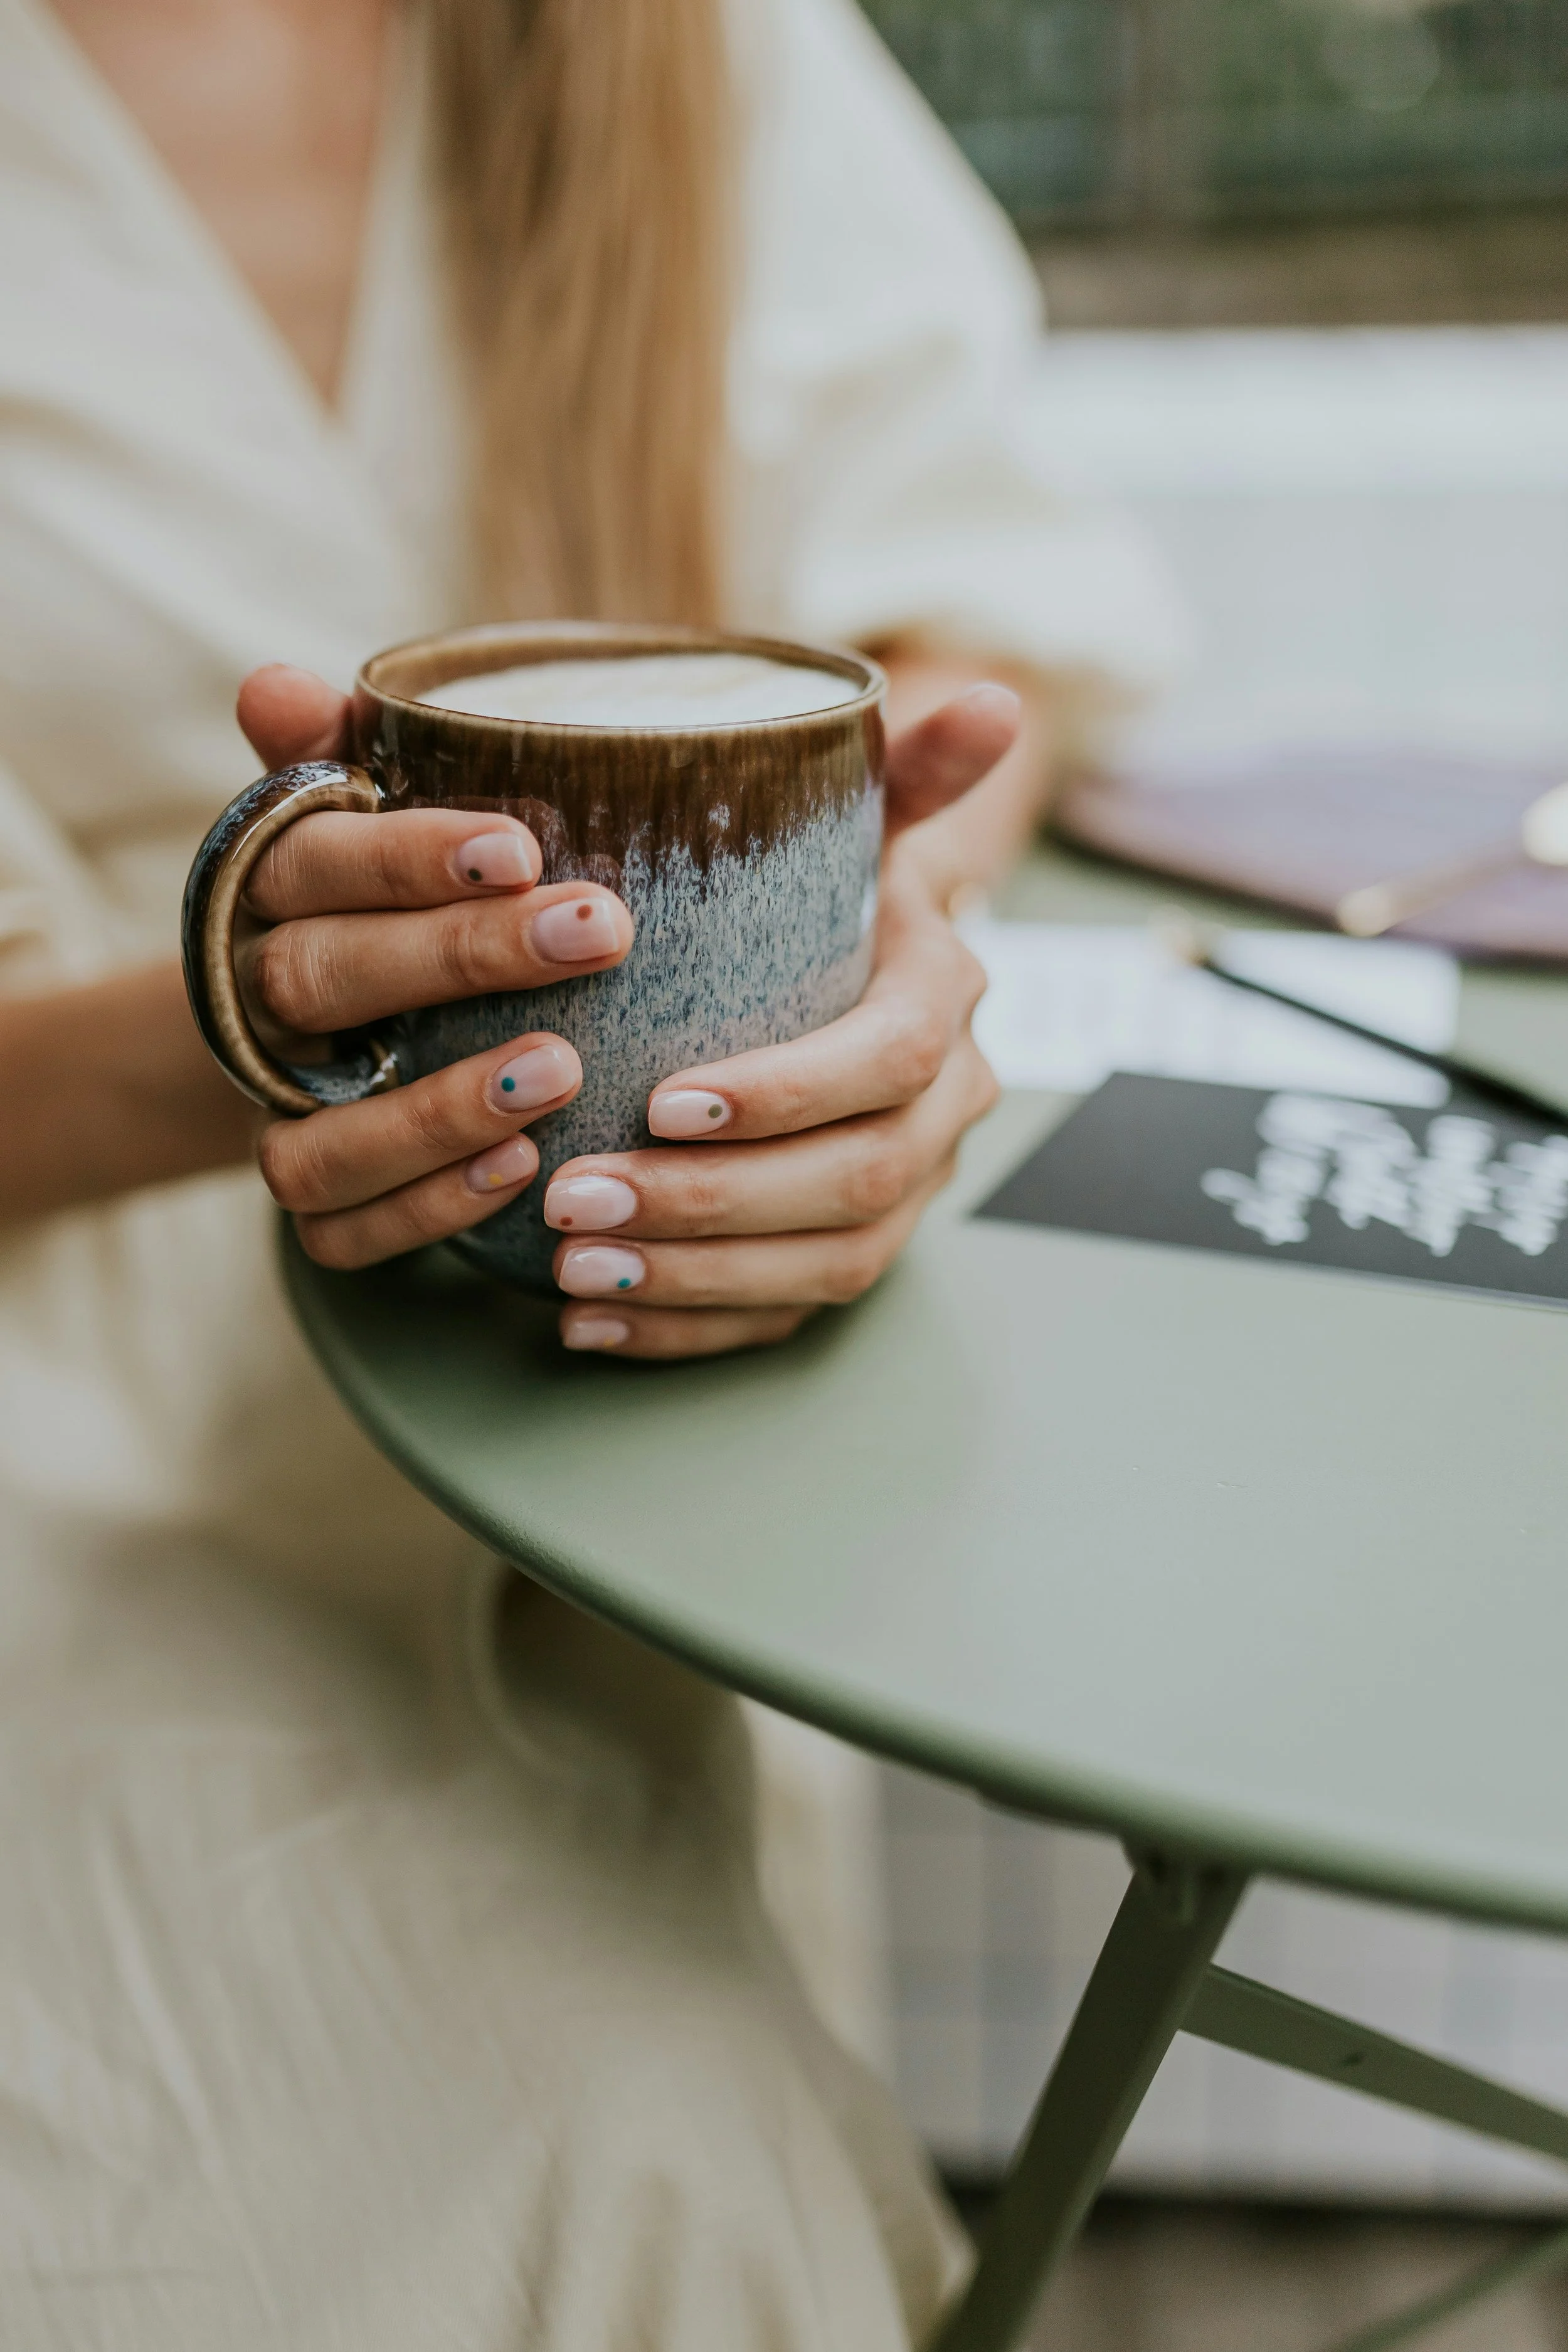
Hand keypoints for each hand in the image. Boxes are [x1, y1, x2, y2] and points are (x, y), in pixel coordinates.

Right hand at [234, 665, 631, 1263]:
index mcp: (270, 891)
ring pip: (317, 1135)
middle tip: (596, 930)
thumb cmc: (394, 889)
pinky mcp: (313, 1198)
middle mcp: (257, 1002)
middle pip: (321, 981)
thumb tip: (277, 684)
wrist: (332, 1017)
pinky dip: (427, 1209)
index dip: (407, 856)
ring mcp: (278, 1110)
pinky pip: (338, 1231)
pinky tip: (524, 1168)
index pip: (312, 859)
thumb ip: (341, 748)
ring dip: (436, 1112)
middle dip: (459, 956)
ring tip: (562, 1070)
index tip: (522, 845)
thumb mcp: (373, 808)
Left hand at [545, 682, 1023, 1359]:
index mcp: (946, 1003)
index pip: (890, 1061)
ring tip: (570, 1266)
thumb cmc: (826, 895)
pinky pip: (783, 1319)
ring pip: (824, 1264)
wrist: (843, 976)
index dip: (790, 1091)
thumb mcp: (859, 823)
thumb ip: (906, 768)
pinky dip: (684, 1330)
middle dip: (715, 1201)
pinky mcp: (847, 1255)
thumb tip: (996, 696)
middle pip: (857, 1181)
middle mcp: (944, 1111)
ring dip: (693, 1278)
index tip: (668, 1099)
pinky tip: (588, 1326)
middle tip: (579, 1196)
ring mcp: (903, 1195)